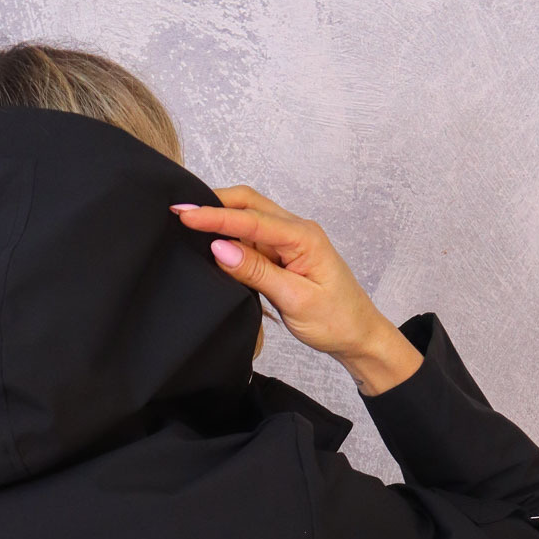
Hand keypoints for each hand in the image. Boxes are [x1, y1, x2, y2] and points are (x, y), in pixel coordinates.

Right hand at [170, 188, 384, 359]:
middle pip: (249, 204)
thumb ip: (257, 272)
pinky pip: (252, 238)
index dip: (215, 217)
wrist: (358, 335)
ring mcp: (289, 241)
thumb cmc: (335, 320)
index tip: (185, 215)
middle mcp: (296, 231)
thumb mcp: (295, 300)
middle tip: (179, 210)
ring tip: (188, 223)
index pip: (251, 220)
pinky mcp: (283, 255)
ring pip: (249, 218)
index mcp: (303, 237)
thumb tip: (221, 248)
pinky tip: (212, 242)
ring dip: (221, 217)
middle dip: (214, 203)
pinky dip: (231, 236)